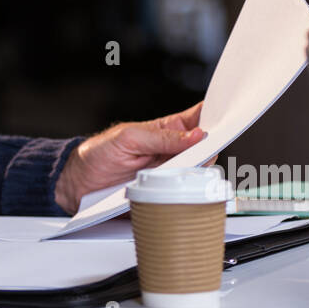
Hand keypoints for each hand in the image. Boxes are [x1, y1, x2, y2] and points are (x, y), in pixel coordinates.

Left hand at [54, 101, 205, 214]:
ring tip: (193, 168)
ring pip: (199, 170)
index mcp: (167, 128)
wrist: (80, 183)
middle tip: (208, 150)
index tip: (228, 118)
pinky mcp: (165, 192)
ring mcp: (170, 171)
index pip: (199, 117)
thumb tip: (195, 135)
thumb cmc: (99, 152)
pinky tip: (185, 186)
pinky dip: (189, 189)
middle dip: (213, 147)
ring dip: (201, 170)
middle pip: (206, 146)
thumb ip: (162, 137)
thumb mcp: (129, 137)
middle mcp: (172, 150)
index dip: (216, 115)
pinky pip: (184, 191)